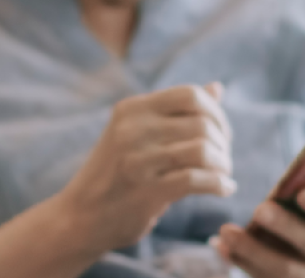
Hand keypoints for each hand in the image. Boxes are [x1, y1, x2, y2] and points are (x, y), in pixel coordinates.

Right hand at [48, 84, 235, 252]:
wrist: (80, 217)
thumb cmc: (116, 174)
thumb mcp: (138, 134)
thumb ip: (177, 112)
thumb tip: (218, 87)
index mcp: (131, 109)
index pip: (191, 94)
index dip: (216, 113)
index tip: (220, 134)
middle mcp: (132, 130)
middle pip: (202, 124)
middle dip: (223, 143)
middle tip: (222, 161)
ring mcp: (137, 160)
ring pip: (203, 150)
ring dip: (223, 164)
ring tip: (223, 175)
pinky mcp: (146, 192)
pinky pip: (198, 180)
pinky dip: (219, 185)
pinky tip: (224, 190)